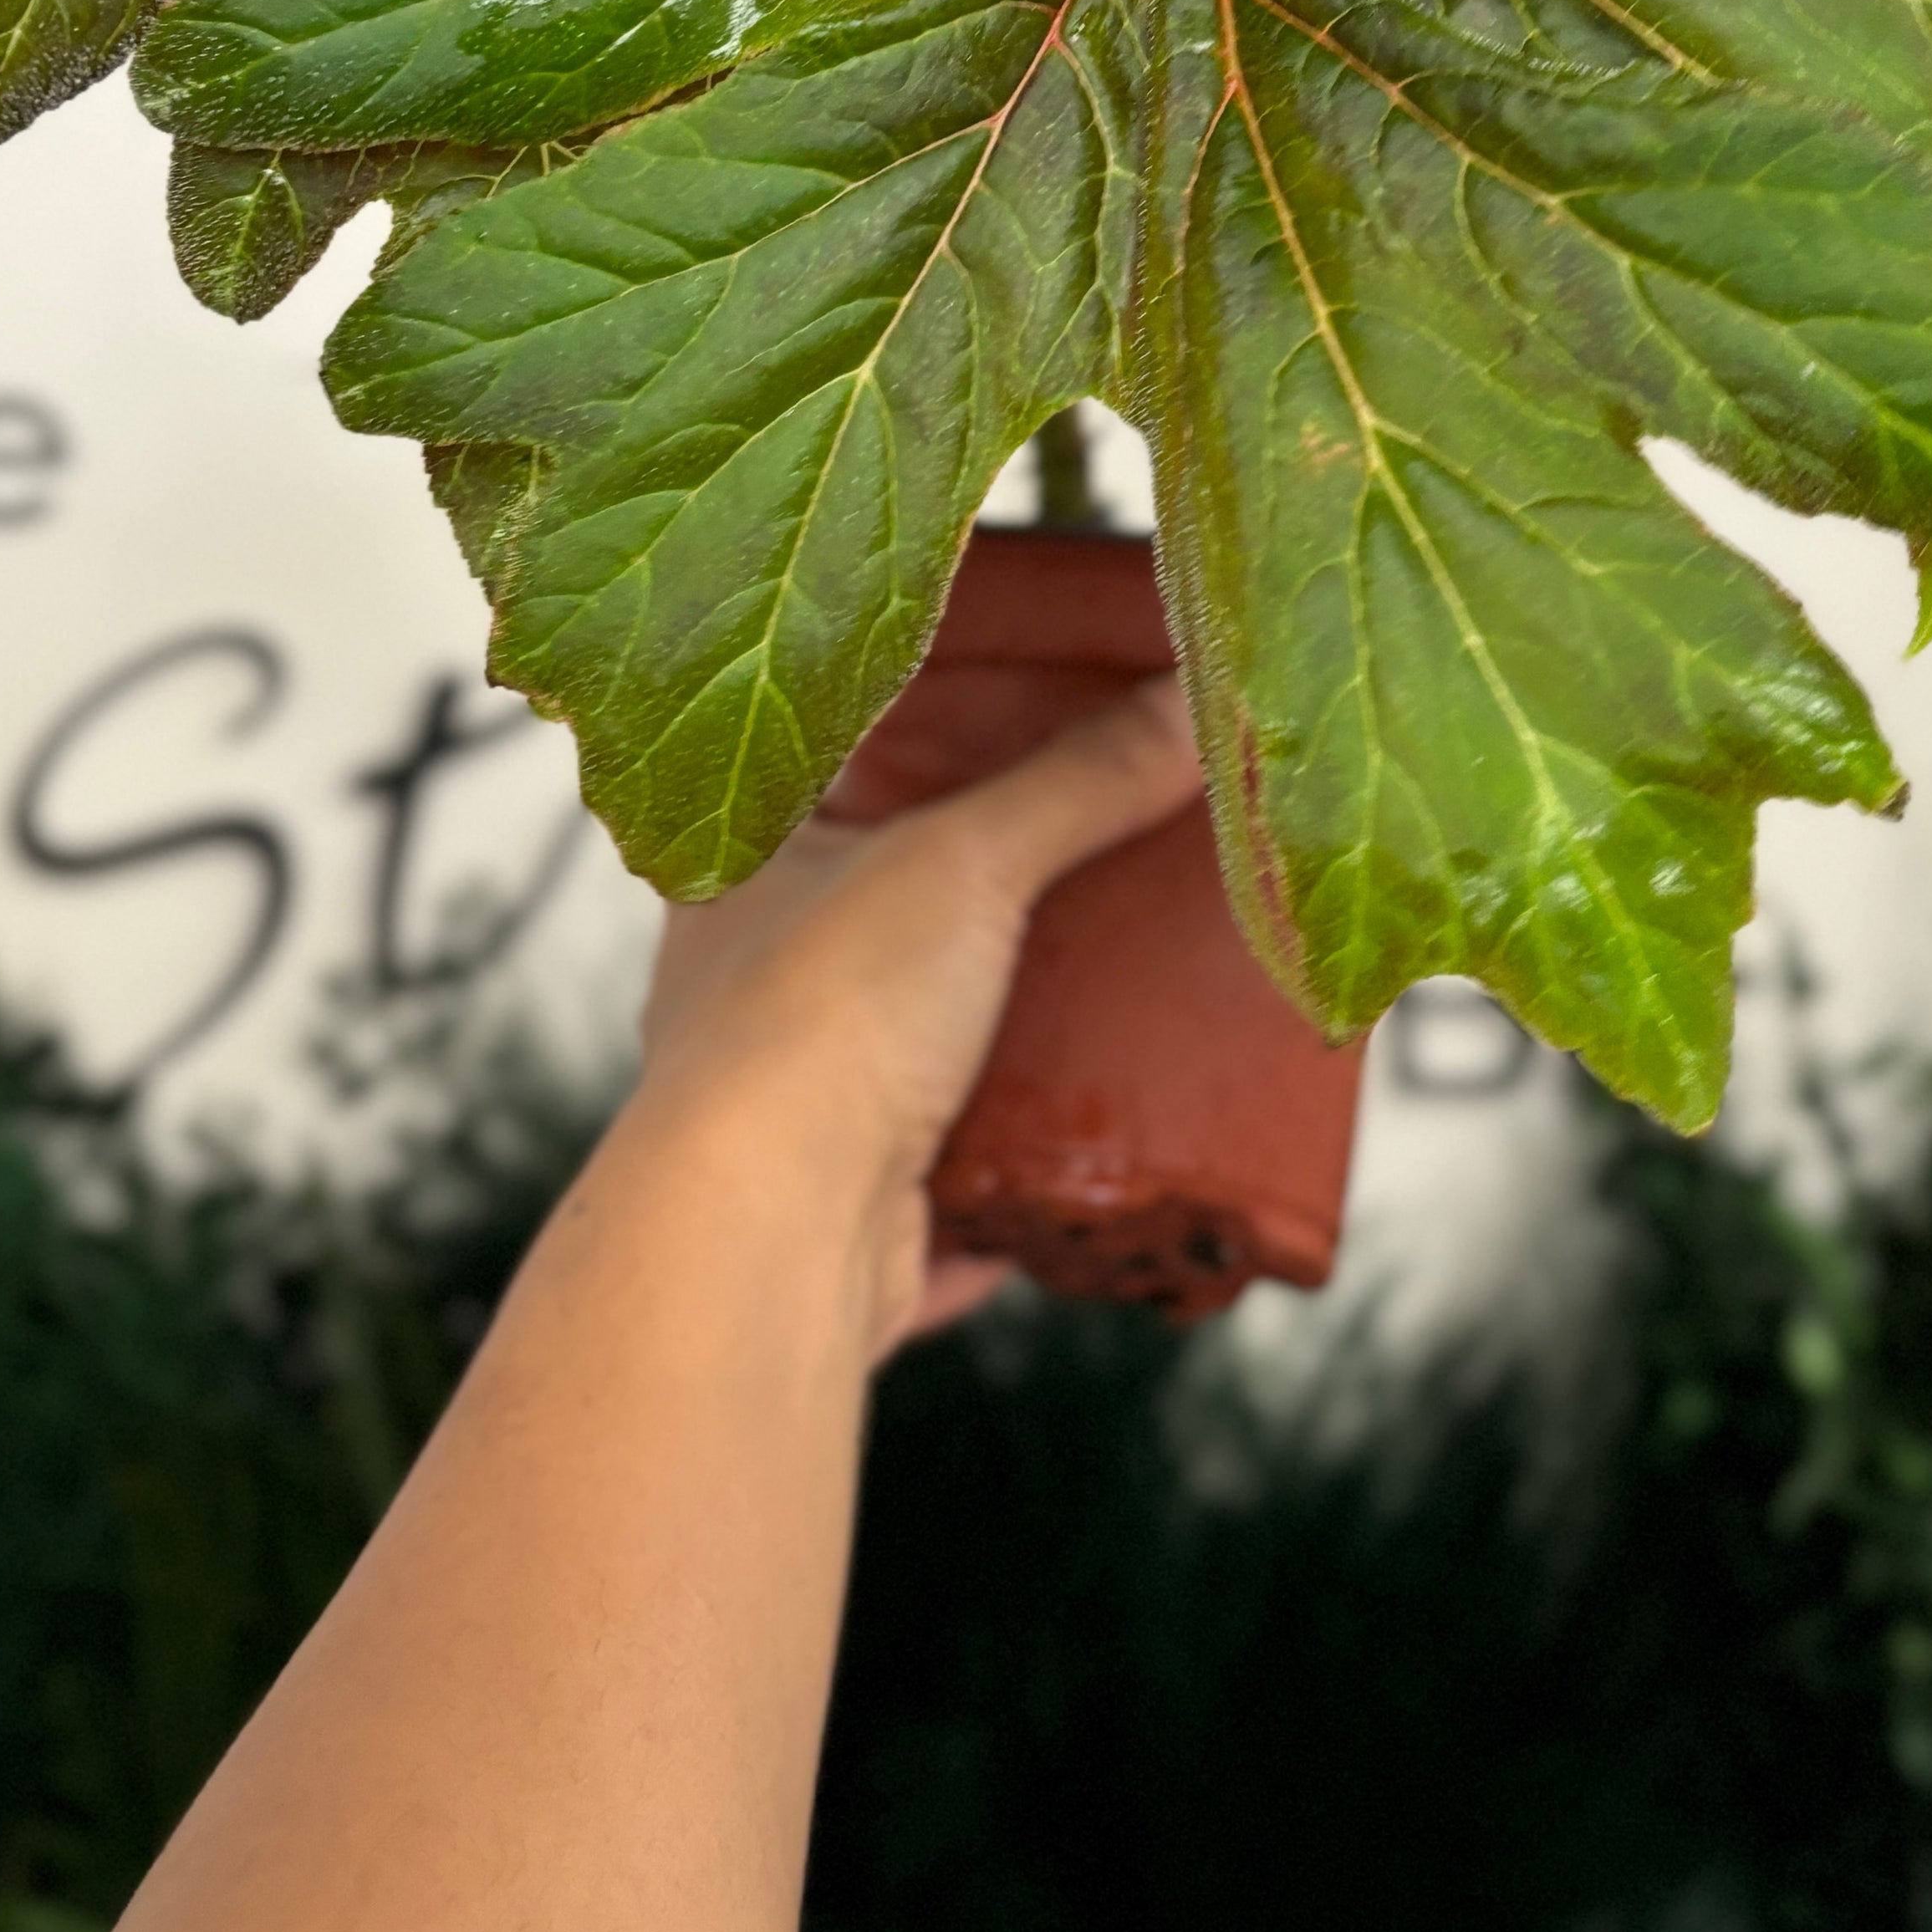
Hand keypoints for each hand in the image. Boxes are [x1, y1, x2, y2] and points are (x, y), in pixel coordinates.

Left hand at [633, 677, 1200, 1354]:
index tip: (1001, 712)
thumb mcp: (966, 858)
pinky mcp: (858, 1205)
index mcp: (738, 872)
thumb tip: (1193, 695)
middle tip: (1092, 841)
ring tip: (1116, 976)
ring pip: (919, 1044)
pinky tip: (1083, 1132)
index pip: (819, 775)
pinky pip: (951, 1170)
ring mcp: (801, 1102)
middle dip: (981, 892)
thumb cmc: (821, 1017)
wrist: (770, 1236)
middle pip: (882, 912)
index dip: (904, 741)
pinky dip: (1011, 1157)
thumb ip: (1081, 779)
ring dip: (1005, 1027)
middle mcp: (752, 983)